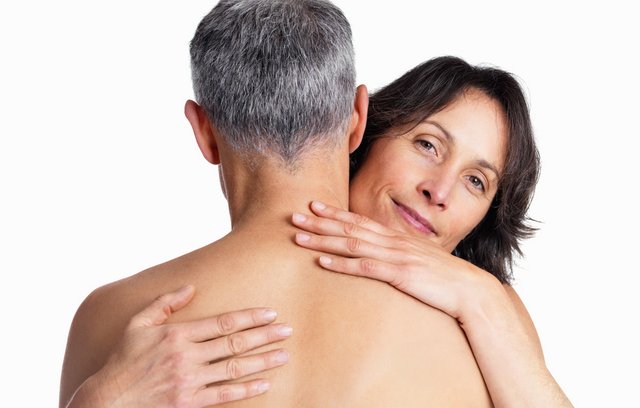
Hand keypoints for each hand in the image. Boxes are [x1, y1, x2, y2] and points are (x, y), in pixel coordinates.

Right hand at [68, 285, 291, 407]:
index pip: (223, 323)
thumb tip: (191, 286)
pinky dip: (246, 389)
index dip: (250, 317)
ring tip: (283, 355)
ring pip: (234, 368)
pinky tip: (264, 384)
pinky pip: (224, 395)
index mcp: (177, 334)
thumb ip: (165, 303)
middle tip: (287, 331)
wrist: (108, 400)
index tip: (270, 313)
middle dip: (264, 336)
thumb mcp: (137, 323)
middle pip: (235, 344)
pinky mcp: (189, 402)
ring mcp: (189, 381)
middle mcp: (187, 356)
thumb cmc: (123, 360)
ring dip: (262, 361)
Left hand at [291, 201, 497, 321]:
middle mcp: (393, 242)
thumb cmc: (444, 278)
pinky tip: (322, 261)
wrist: (471, 290)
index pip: (360, 220)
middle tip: (294, 216)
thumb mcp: (418, 261)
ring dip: (322, 240)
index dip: (334, 213)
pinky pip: (365, 267)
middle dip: (319, 222)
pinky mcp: (400, 275)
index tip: (313, 206)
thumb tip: (381, 257)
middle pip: (350, 227)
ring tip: (299, 237)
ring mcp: (396, 257)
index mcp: (396, 238)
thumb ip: (398, 256)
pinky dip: (341, 264)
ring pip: (352, 244)